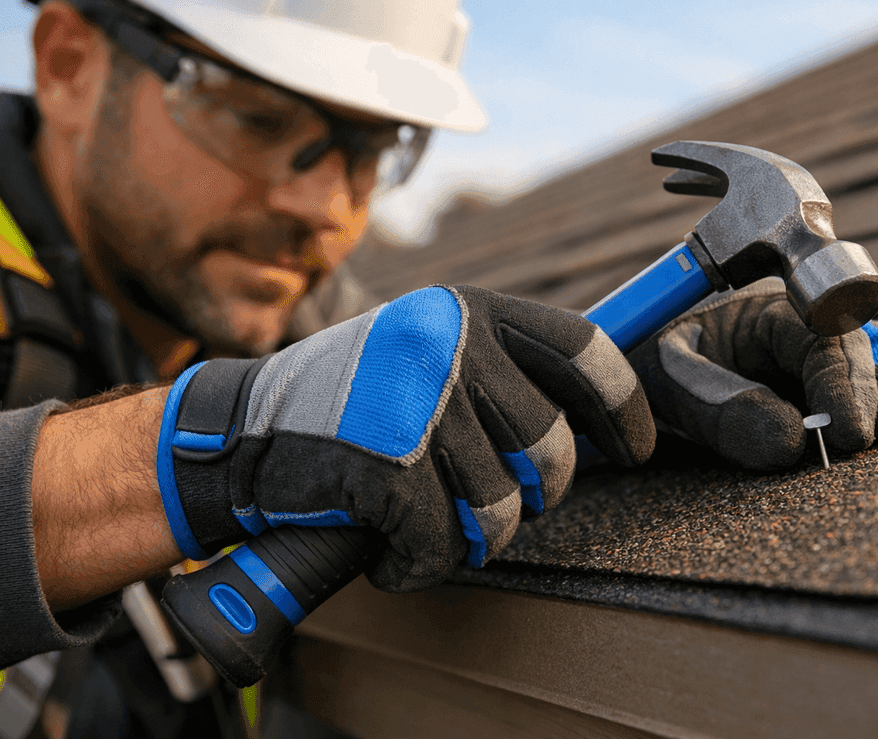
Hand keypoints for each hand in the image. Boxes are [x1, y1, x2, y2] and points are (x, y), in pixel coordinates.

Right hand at [156, 285, 654, 590]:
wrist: (240, 434)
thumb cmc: (349, 403)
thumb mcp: (429, 355)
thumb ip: (501, 371)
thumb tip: (590, 416)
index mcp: (470, 312)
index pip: (584, 351)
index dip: (625, 408)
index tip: (636, 449)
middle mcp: (453, 348)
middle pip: (552, 449)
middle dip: (535, 496)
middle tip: (495, 502)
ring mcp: (420, 405)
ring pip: (500, 509)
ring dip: (471, 537)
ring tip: (430, 522)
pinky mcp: (388, 466)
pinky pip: (443, 545)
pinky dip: (419, 565)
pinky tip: (390, 548)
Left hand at [626, 277, 877, 469]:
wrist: (628, 379)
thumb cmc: (637, 369)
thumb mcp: (659, 380)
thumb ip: (717, 408)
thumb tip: (793, 443)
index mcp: (762, 310)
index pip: (820, 335)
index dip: (843, 383)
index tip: (847, 433)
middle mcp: (802, 323)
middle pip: (863, 347)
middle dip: (871, 395)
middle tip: (861, 442)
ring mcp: (820, 350)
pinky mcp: (829, 380)